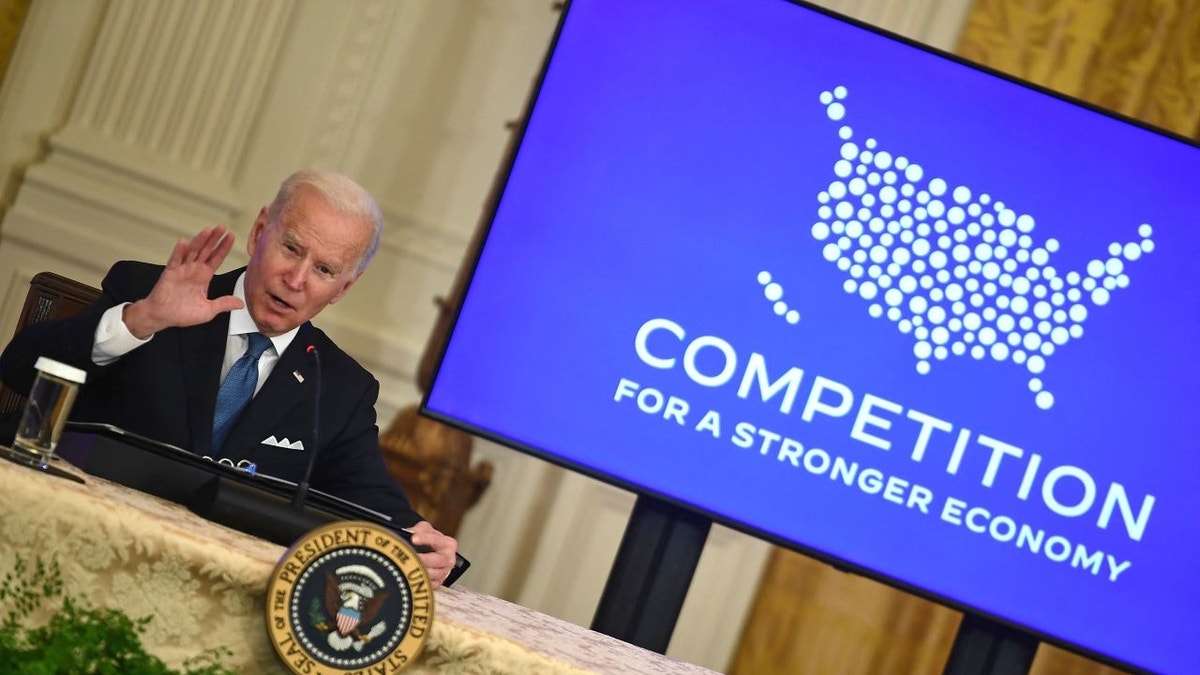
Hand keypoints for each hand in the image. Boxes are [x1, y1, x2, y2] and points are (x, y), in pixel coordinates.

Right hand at [123, 226, 244, 337]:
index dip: (223, 248)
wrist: (162, 317)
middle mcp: (193, 270)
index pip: (216, 258)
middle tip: (222, 227)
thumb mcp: (208, 310)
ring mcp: (181, 270)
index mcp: (203, 276)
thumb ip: (223, 304)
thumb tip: (241, 303)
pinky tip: (183, 243)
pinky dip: (179, 252)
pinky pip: (174, 261)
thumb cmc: (182, 313)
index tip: (231, 236)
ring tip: (208, 230)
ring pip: (192, 252)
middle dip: (214, 239)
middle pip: (205, 250)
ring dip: (199, 241)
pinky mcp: (169, 274)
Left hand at [408, 520, 457, 587]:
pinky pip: (427, 583)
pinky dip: (418, 579)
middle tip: (411, 556)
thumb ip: (420, 529)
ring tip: (407, 565)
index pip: (437, 540)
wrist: (433, 554)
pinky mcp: (437, 583)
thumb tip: (411, 533)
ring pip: (431, 574)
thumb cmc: (429, 541)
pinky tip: (409, 574)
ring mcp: (443, 573)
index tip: (414, 538)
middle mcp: (449, 559)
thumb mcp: (426, 530)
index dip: (425, 539)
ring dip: (418, 570)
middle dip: (422, 558)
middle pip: (436, 560)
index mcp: (449, 544)